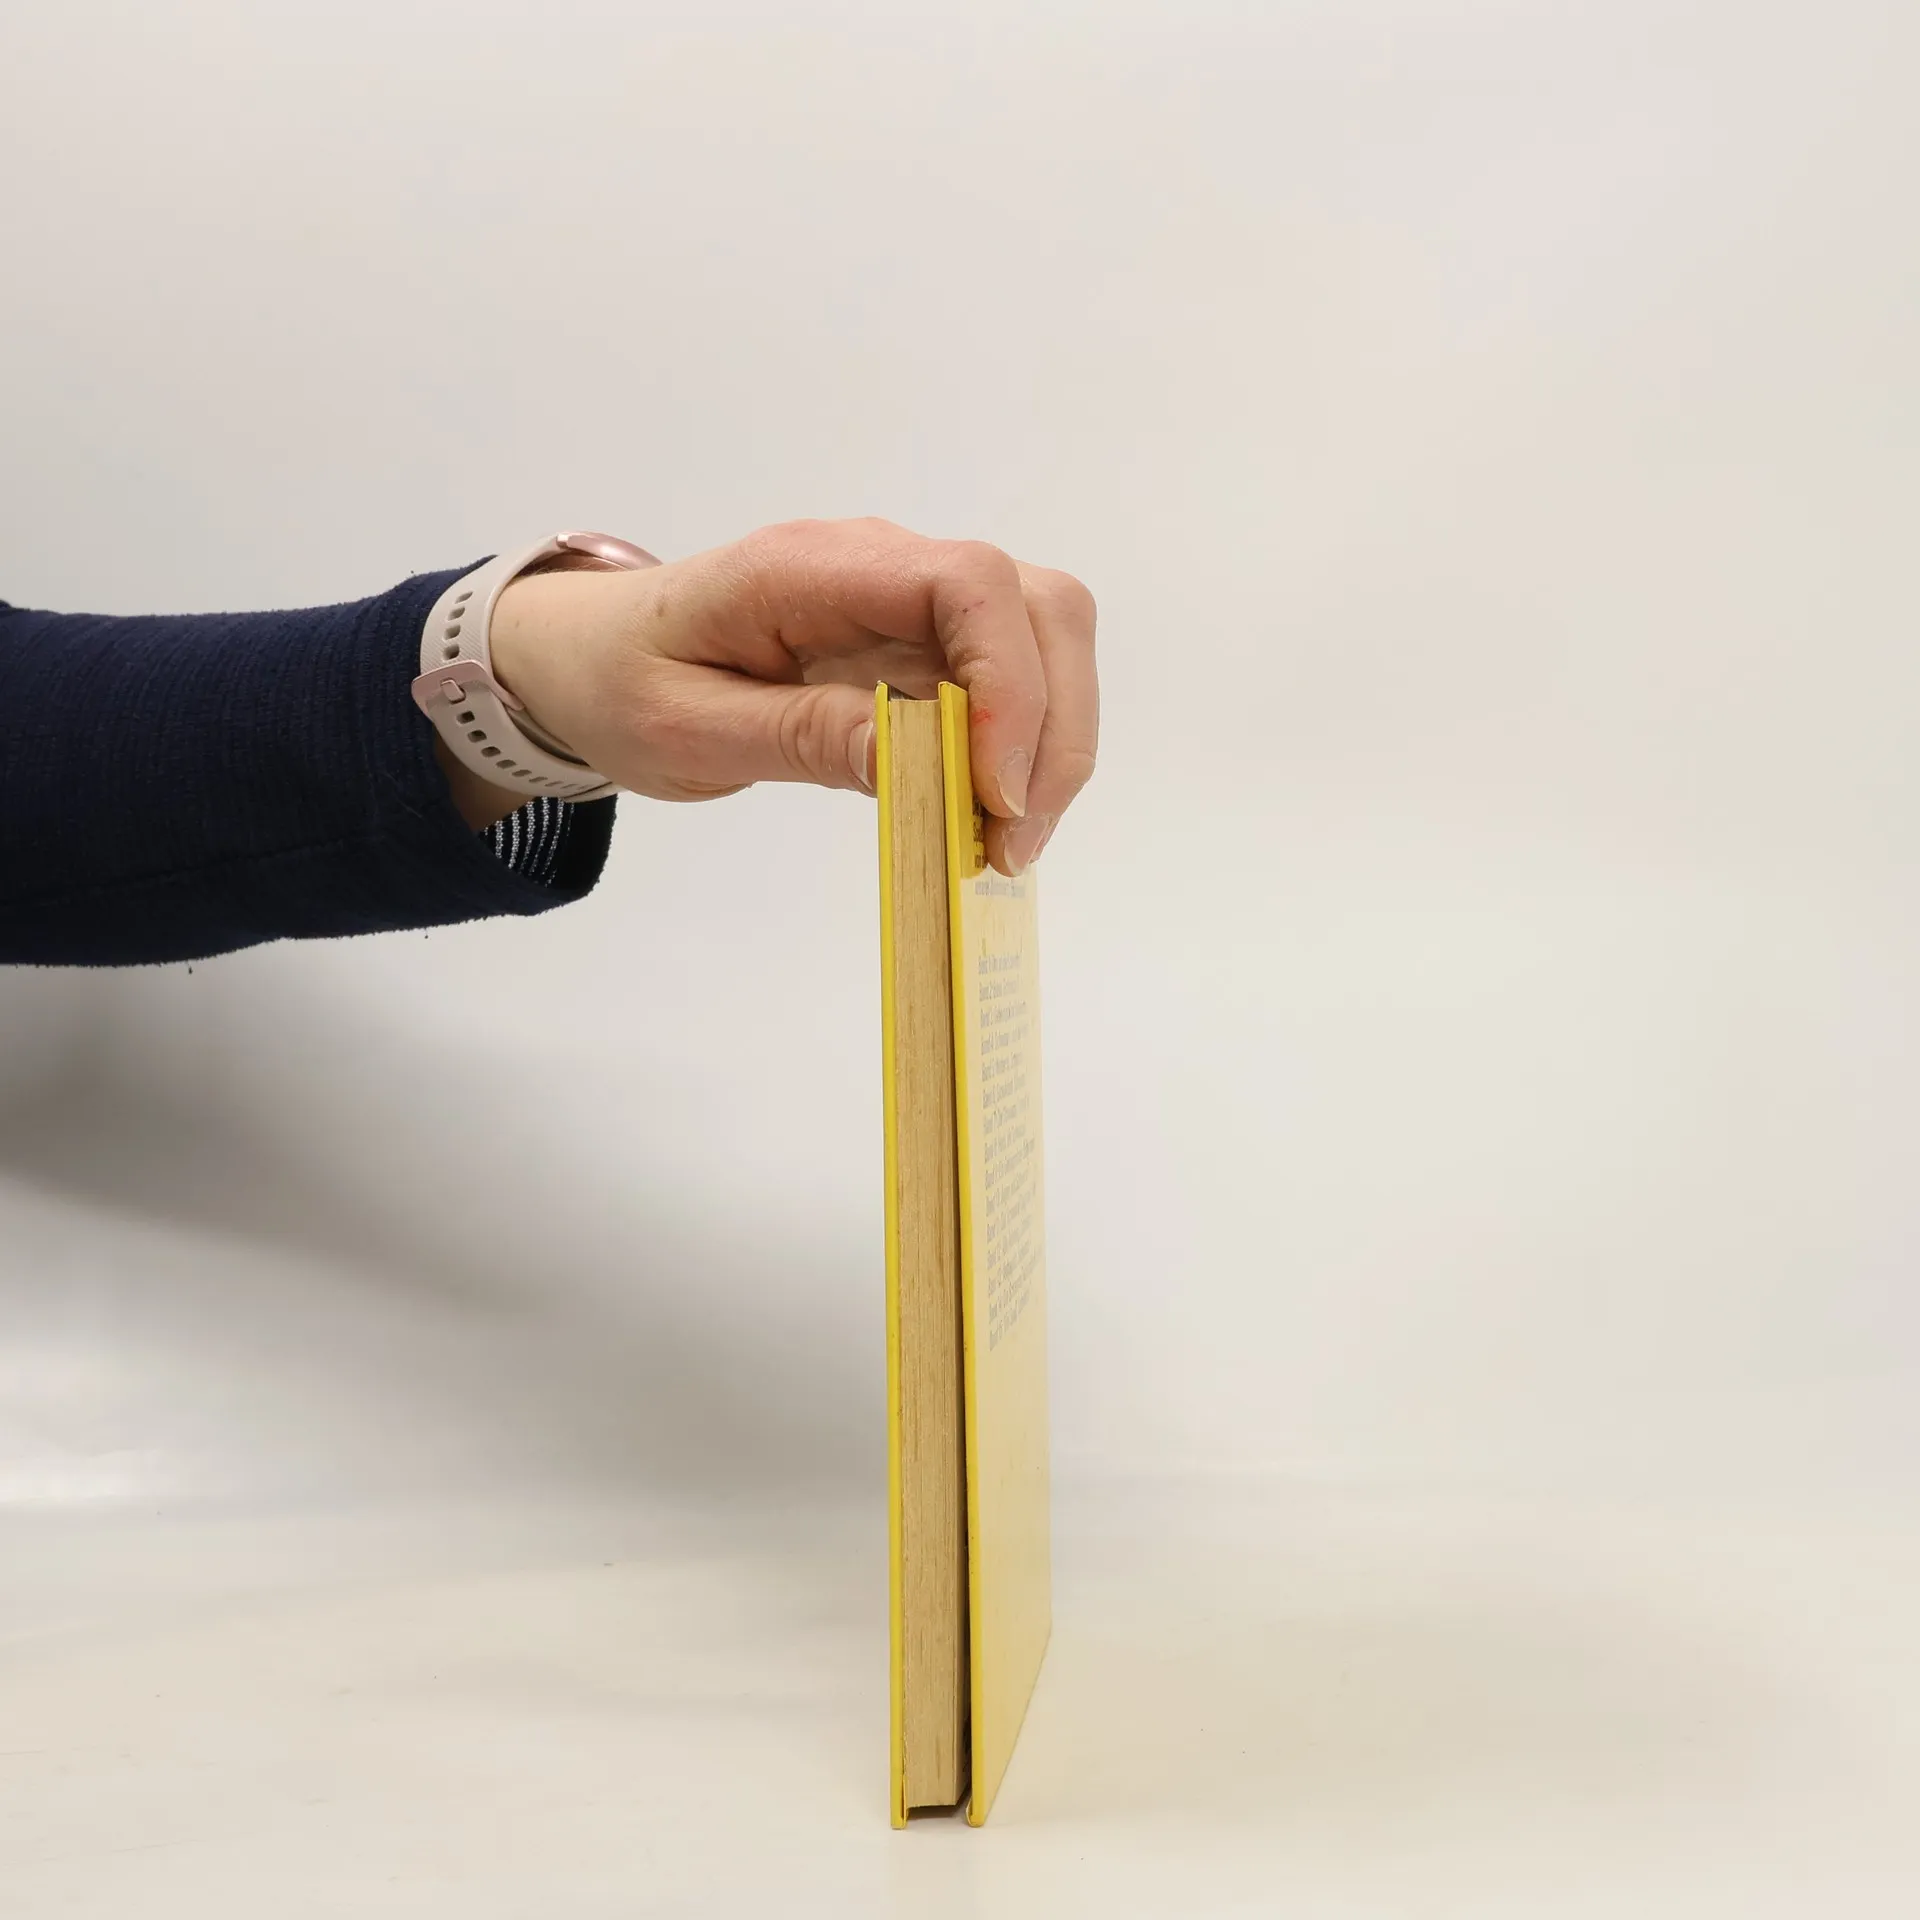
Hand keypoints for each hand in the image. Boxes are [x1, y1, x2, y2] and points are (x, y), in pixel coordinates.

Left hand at [440, 518, 1097, 876]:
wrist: (591, 655)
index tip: (993, 792)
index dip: (1008, 685)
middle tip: (1013, 840)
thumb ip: (803, 735)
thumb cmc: (623, 683)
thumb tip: (920, 756)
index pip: (967, 582)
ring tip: (1006, 841)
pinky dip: (1021, 752)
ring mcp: (908, 603)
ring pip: (1042, 640)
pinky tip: (985, 819)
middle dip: (1053, 727)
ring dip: (1050, 743)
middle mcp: (880, 566)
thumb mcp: (688, 729)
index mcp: (812, 567)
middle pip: (1037, 604)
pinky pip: (1006, 683)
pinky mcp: (919, 647)